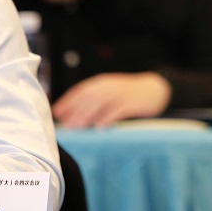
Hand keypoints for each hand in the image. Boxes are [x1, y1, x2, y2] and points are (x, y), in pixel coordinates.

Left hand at [51, 72, 171, 127]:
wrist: (156, 88)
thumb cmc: (129, 93)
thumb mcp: (110, 92)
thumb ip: (93, 101)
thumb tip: (71, 115)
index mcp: (102, 83)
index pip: (80, 91)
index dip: (67, 101)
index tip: (56, 112)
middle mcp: (109, 86)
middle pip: (88, 98)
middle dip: (75, 111)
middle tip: (65, 125)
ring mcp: (121, 94)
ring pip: (100, 104)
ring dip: (87, 116)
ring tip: (77, 127)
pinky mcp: (132, 103)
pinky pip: (117, 111)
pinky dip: (107, 118)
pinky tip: (100, 127)